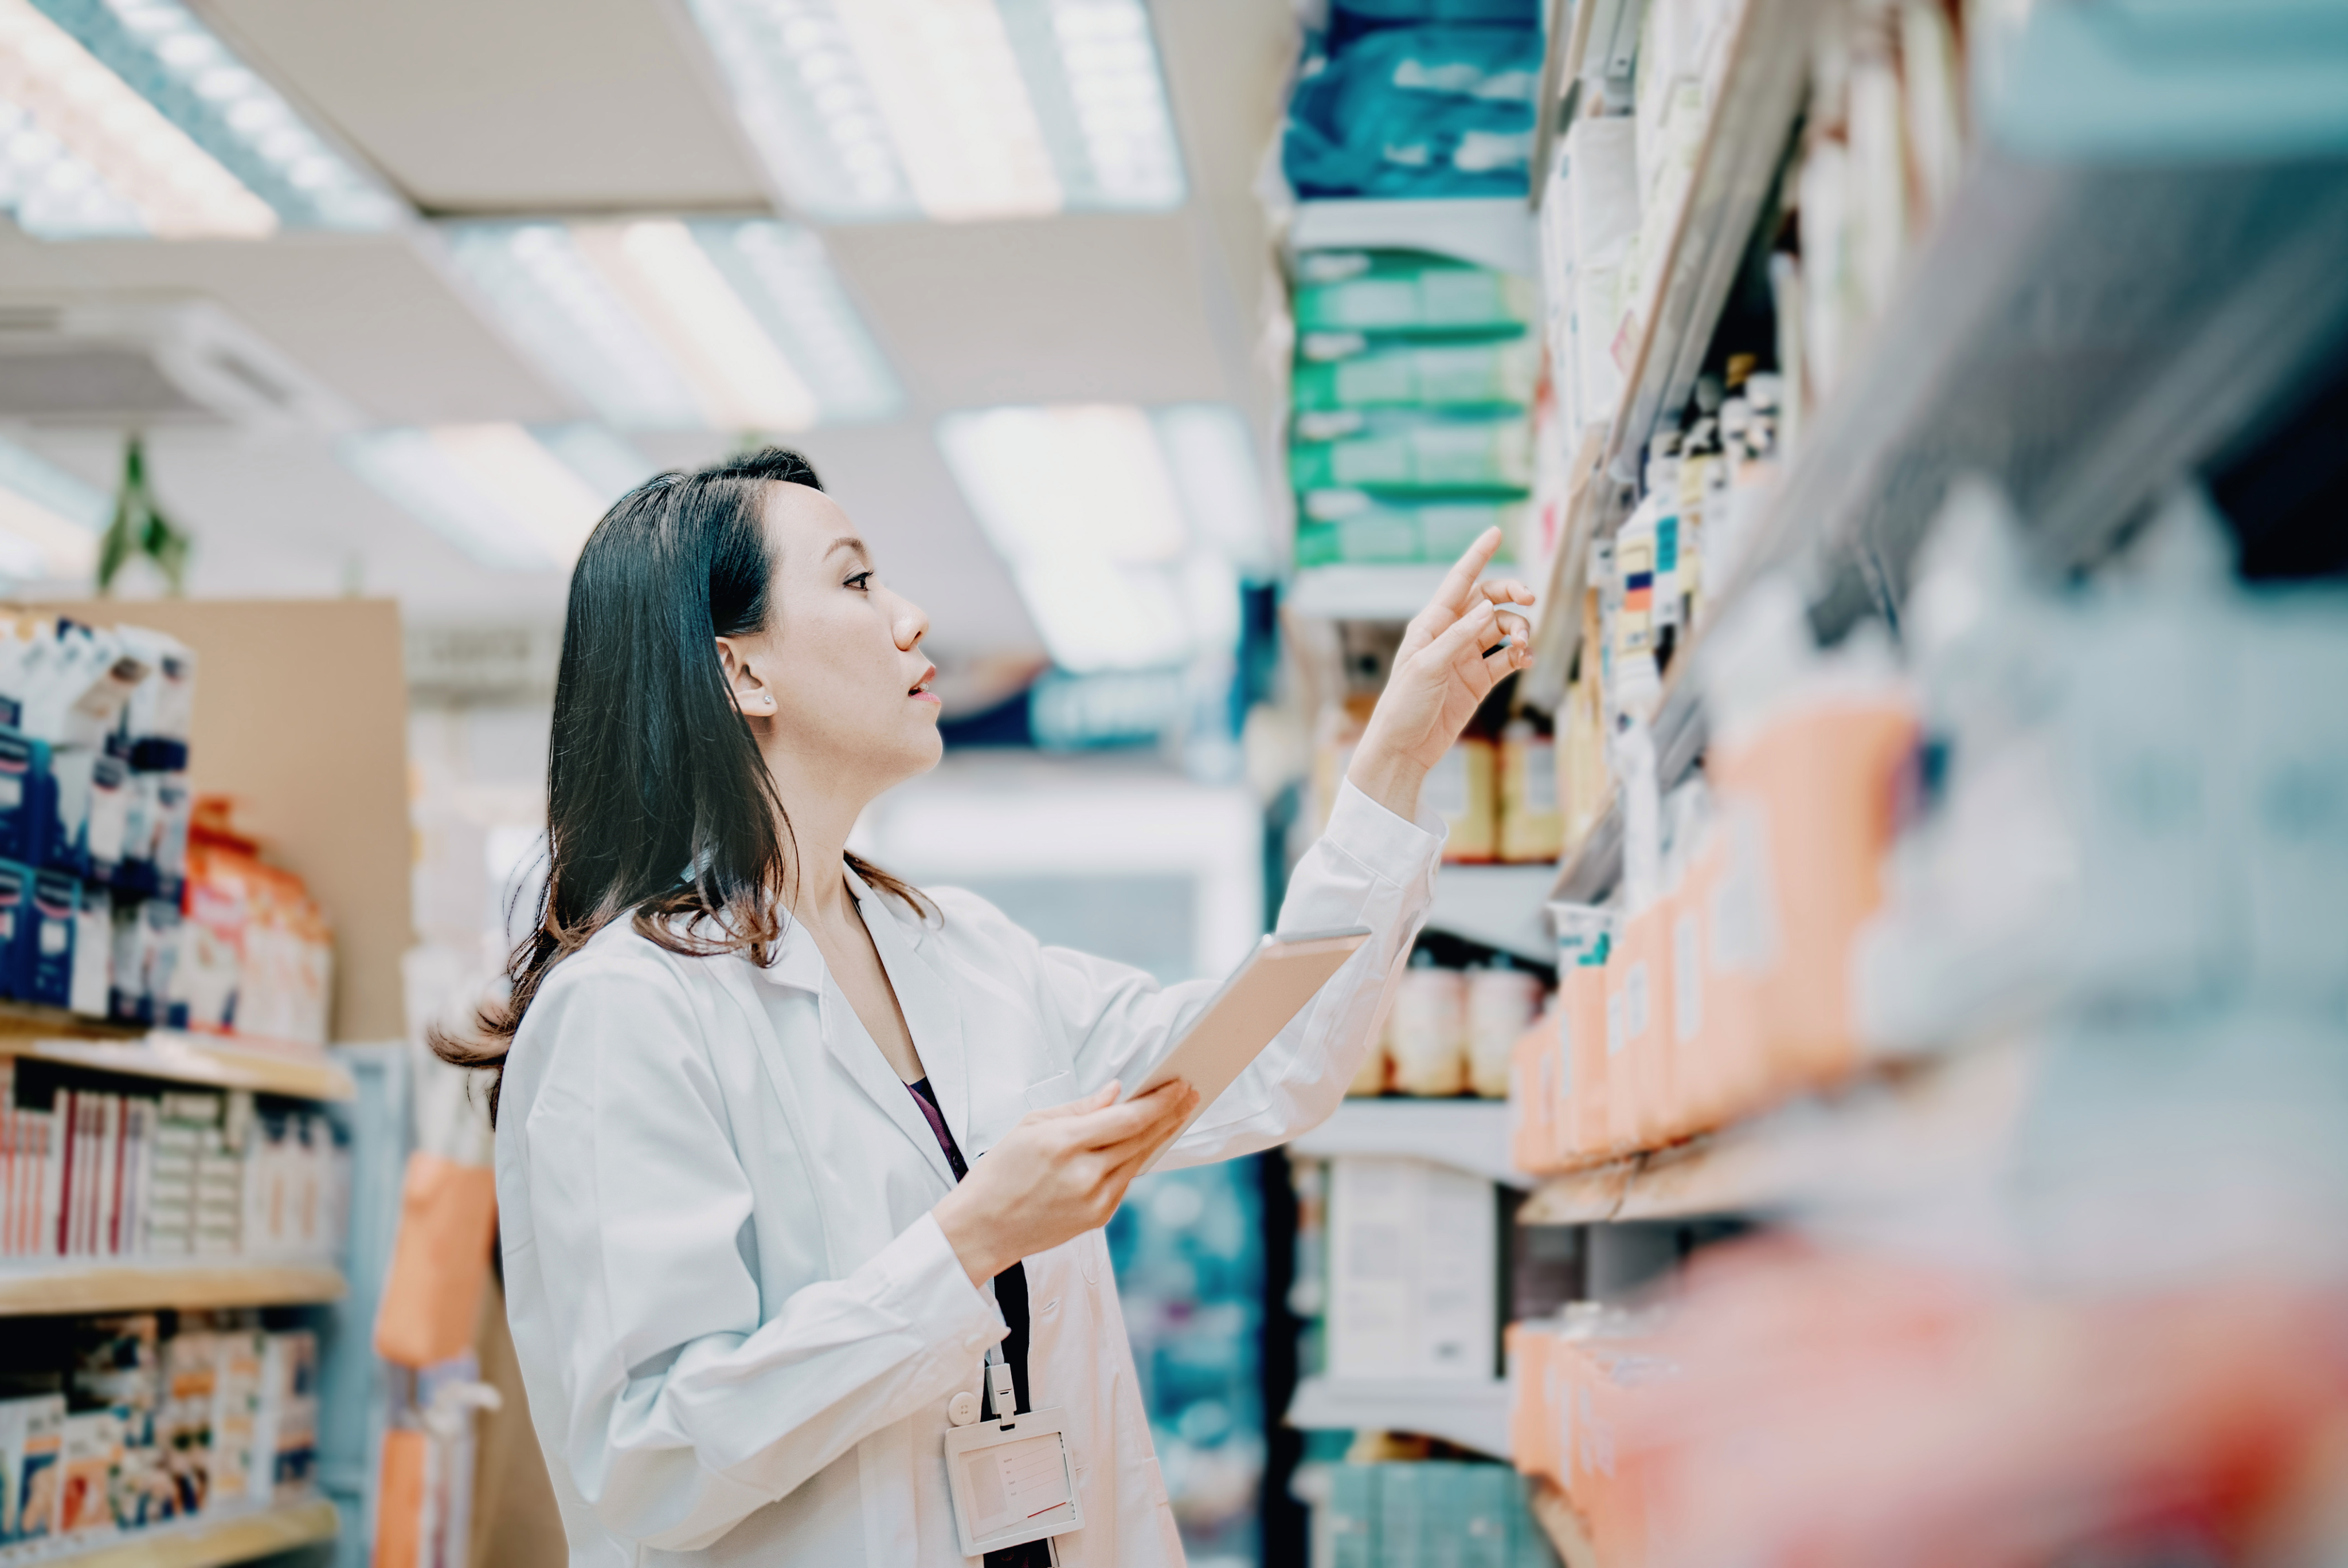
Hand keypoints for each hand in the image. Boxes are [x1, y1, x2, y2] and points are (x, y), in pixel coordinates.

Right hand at [932, 1079, 1199, 1285]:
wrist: (983, 1228)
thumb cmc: (999, 1174)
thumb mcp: (1030, 1126)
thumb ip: (1078, 1108)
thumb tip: (1115, 1092)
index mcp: (1064, 1143)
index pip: (1128, 1118)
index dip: (1160, 1100)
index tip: (1178, 1084)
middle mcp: (1085, 1174)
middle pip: (1143, 1138)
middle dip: (1171, 1113)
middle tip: (1190, 1093)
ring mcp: (1095, 1200)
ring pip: (1139, 1160)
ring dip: (1161, 1135)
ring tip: (1177, 1112)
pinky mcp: (1098, 1217)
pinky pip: (1126, 1181)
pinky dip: (1137, 1159)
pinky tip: (1147, 1142)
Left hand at [1348, 527, 1534, 819]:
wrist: (1404, 748)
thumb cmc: (1404, 705)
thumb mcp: (1427, 667)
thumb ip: (1458, 638)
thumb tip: (1487, 610)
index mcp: (1431, 623)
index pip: (1459, 581)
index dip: (1477, 555)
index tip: (1495, 531)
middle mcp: (1450, 634)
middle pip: (1488, 600)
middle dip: (1511, 594)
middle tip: (1531, 598)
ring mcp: (1466, 657)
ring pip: (1502, 628)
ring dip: (1519, 629)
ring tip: (1523, 645)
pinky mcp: (1478, 681)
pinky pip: (1506, 659)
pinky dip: (1520, 655)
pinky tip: (1526, 659)